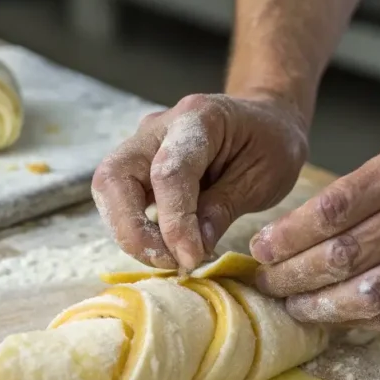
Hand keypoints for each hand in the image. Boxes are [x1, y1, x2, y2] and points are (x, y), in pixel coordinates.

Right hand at [92, 92, 308, 270]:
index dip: (174, 222)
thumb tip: (189, 251)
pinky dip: (137, 230)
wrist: (266, 121)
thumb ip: (223, 208)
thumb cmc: (271, 144)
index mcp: (198, 118)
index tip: (190, 259)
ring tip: (170, 258)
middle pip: (115, 177)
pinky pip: (121, 200)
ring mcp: (142, 144)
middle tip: (168, 261)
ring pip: (108, 190)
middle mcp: (159, 127)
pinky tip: (167, 248)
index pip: (169, 172)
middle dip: (132, 229)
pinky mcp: (138, 166)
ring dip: (130, 233)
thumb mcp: (264, 177)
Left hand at [251, 130, 379, 329]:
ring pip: (367, 293)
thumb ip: (359, 192)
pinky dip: (362, 319)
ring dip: (320, 306)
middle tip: (267, 283)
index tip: (260, 250)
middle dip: (293, 275)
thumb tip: (295, 235)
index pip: (329, 211)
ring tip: (294, 307)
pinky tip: (336, 317)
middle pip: (341, 255)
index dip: (287, 237)